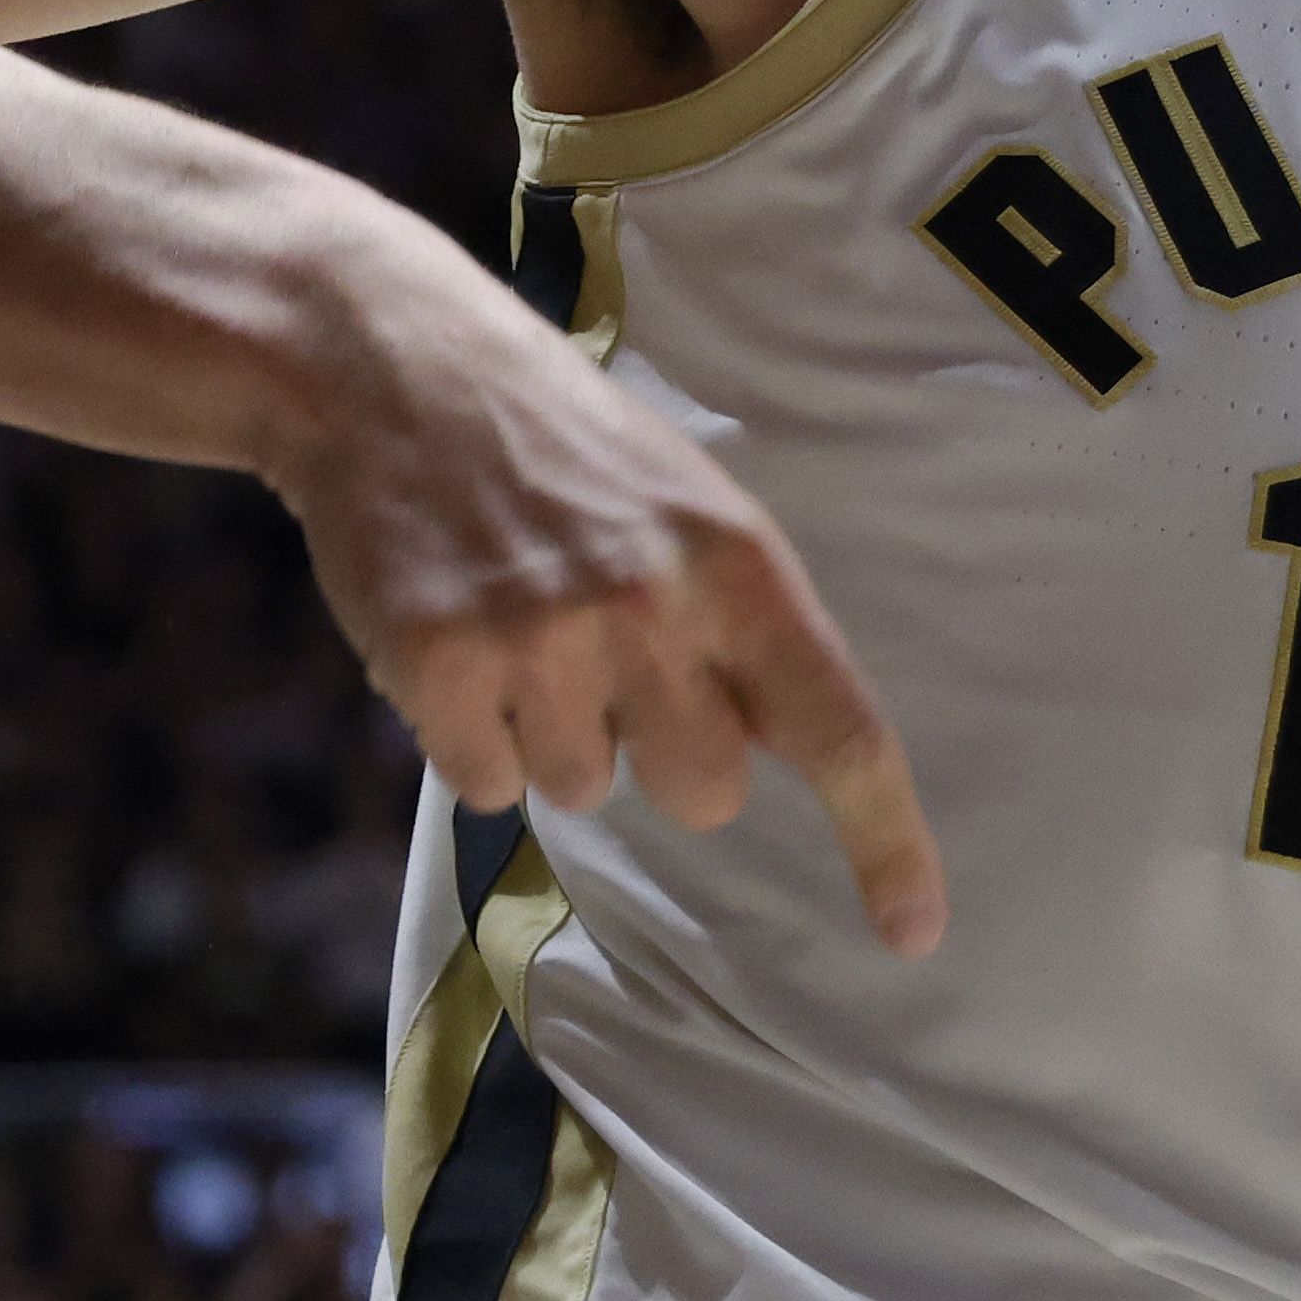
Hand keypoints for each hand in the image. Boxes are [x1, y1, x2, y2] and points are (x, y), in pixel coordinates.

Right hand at [271, 249, 944, 950]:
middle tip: (610, 660)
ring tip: (518, 624)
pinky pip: (486, 784)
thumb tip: (791, 750)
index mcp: (738, 563)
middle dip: (665, 754)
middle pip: (707, 793)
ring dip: (553, 735)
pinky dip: (472, 739)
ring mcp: (544, 636)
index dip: (884, 840)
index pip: (838, 727)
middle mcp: (654, 605)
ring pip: (583, 791)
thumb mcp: (689, 504)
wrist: (387, 367)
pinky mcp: (441, 663)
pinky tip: (457, 644)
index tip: (912, 933)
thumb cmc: (558, 445)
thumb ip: (744, 624)